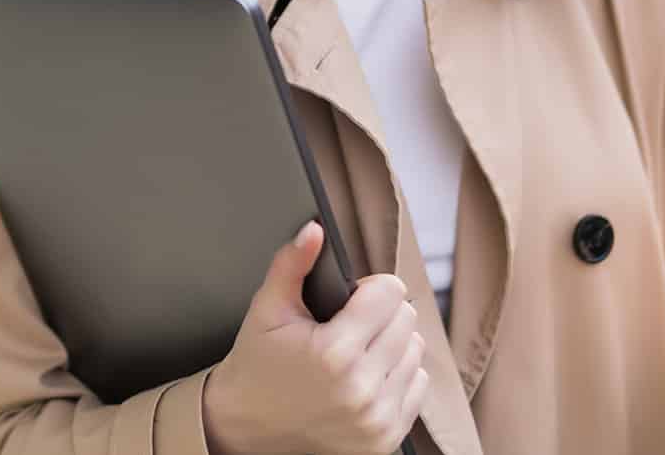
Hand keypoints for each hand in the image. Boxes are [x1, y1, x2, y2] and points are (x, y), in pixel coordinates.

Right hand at [203, 221, 428, 454]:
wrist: (245, 427)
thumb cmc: (256, 365)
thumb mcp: (267, 310)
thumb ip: (291, 264)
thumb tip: (314, 230)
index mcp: (333, 352)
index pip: (390, 292)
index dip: (370, 288)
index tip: (353, 298)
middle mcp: (360, 388)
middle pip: (407, 318)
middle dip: (381, 314)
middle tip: (351, 325)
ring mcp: (375, 418)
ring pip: (416, 350)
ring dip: (393, 344)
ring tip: (359, 351)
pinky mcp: (385, 438)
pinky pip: (418, 385)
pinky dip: (398, 375)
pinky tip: (368, 376)